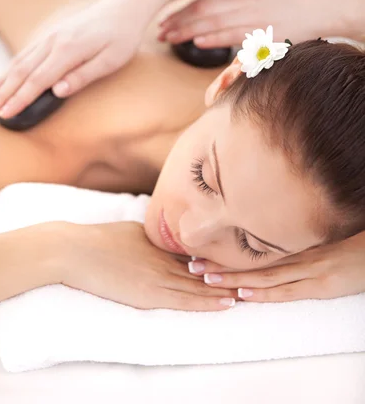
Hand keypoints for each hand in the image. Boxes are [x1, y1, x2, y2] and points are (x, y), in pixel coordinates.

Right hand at [0, 0, 148, 119]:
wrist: (123, 7)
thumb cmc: (122, 37)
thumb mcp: (111, 61)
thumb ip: (83, 76)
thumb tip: (57, 92)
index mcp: (68, 50)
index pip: (37, 80)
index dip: (19, 100)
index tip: (4, 115)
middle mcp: (53, 42)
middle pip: (21, 72)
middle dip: (2, 95)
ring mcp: (50, 37)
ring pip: (18, 62)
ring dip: (1, 83)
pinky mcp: (51, 36)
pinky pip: (25, 54)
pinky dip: (10, 69)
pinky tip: (3, 80)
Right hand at [63, 221, 236, 310]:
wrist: (75, 252)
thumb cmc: (99, 240)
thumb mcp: (132, 231)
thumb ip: (154, 236)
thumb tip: (168, 236)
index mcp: (161, 243)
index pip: (198, 251)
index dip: (220, 255)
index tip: (241, 257)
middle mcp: (165, 258)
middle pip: (204, 268)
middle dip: (229, 273)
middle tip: (257, 276)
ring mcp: (158, 277)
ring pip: (199, 286)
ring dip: (224, 290)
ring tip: (249, 292)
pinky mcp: (148, 295)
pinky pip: (184, 301)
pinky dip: (206, 303)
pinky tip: (223, 304)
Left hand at [158, 0, 353, 47]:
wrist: (319, 9)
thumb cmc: (287, 8)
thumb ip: (232, 9)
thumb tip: (208, 23)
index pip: (202, 0)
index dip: (179, 10)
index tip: (162, 19)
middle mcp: (242, 0)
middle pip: (201, 10)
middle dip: (177, 21)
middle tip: (158, 31)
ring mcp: (252, 15)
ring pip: (212, 22)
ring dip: (187, 31)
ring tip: (169, 38)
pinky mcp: (262, 31)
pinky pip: (233, 34)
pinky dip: (213, 38)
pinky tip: (196, 41)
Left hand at [187, 231, 364, 301]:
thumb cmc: (349, 246)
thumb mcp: (318, 243)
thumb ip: (294, 248)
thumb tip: (271, 251)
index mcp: (292, 247)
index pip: (252, 252)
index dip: (226, 254)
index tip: (201, 252)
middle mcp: (295, 256)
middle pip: (251, 262)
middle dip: (221, 265)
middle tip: (191, 265)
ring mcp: (307, 270)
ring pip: (264, 275)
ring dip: (234, 279)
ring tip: (206, 278)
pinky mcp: (321, 285)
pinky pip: (288, 290)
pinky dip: (265, 293)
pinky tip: (245, 296)